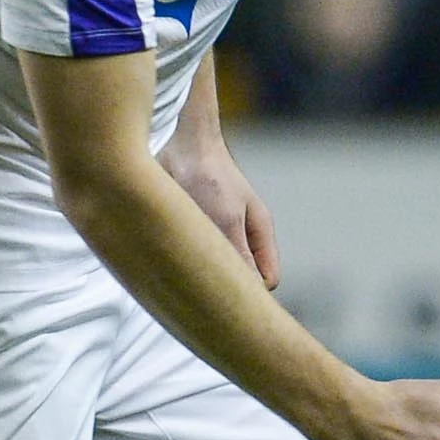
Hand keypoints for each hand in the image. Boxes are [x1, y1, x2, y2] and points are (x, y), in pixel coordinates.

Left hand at [163, 139, 276, 287]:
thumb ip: (240, 254)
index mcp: (259, 234)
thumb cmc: (209, 177)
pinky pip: (196, 259)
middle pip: (244, 279)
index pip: (267, 279)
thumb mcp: (226, 218)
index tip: (227, 293)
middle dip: (227, 285)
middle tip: (202, 289)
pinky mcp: (196, 232)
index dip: (252, 291)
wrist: (181, 146)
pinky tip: (171, 260)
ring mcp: (219, 235)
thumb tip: (251, 290)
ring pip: (218, 271)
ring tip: (185, 269)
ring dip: (203, 272)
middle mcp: (242, 238)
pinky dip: (187, 262)